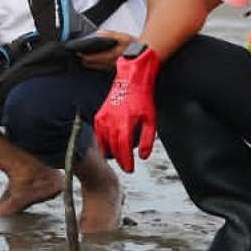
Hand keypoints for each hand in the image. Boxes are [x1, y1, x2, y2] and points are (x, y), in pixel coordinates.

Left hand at [76, 29, 131, 70]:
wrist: (146, 54)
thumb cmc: (136, 46)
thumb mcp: (123, 37)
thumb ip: (110, 35)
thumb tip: (100, 33)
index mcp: (113, 55)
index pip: (96, 57)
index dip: (87, 56)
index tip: (79, 54)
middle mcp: (113, 63)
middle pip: (96, 65)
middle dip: (87, 62)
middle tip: (79, 59)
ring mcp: (115, 68)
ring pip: (100, 68)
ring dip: (92, 66)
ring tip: (84, 62)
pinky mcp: (117, 69)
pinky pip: (105, 69)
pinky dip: (99, 67)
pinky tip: (96, 65)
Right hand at [93, 45, 159, 172]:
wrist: (131, 81)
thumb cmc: (143, 99)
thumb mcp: (151, 120)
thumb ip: (147, 140)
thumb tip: (144, 157)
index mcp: (124, 124)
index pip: (123, 150)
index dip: (126, 162)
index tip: (130, 169)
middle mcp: (111, 123)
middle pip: (113, 149)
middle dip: (120, 160)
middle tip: (127, 167)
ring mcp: (102, 119)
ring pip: (104, 143)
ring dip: (111, 153)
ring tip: (120, 157)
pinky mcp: (99, 116)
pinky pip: (99, 135)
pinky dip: (104, 142)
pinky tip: (110, 146)